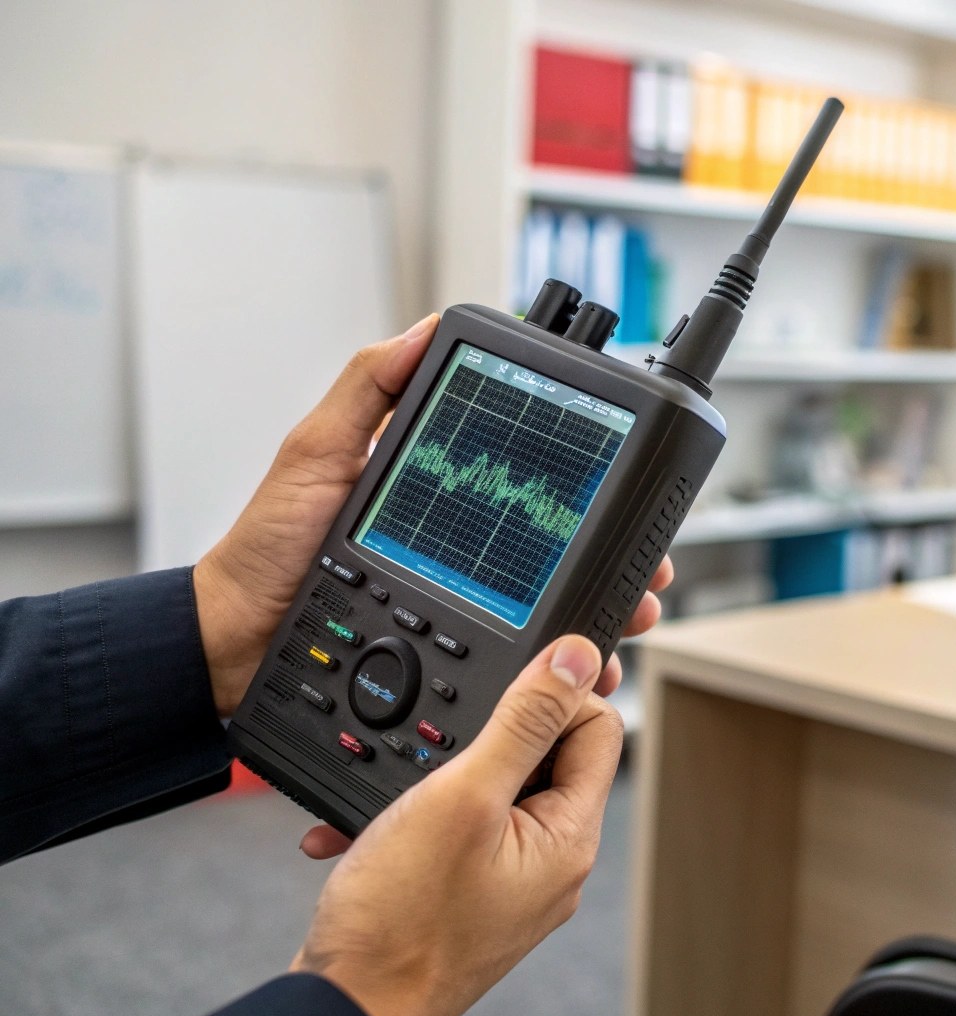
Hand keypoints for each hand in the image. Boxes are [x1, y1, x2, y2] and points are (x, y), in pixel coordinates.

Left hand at [192, 313, 673, 717]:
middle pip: (561, 548)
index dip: (584, 483)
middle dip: (618, 556)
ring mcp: (462, 604)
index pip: (529, 480)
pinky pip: (520, 662)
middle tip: (647, 567)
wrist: (235, 643)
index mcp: (440, 491)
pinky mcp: (452, 653)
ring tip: (630, 613)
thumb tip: (426, 330)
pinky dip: (560, 671)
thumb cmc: (268, 550)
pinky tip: (586, 671)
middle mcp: (462, 548)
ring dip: (605, 612)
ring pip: (555, 608)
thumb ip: (367, 388)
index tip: (626, 483)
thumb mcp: (315, 452)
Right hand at [291, 635, 622, 1015]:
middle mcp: (551, 861)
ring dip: (442, 774)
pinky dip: (416, 815)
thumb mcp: (464, 796)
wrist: (344, 1007)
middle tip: (441, 736)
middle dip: (490, 733)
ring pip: (494, 789)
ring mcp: (510, 880)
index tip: (508, 681)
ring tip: (398, 792)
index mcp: (569, 837)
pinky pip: (457, 829)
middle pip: (547, 755)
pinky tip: (369, 825)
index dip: (558, 691)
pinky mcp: (468, 893)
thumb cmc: (401, 921)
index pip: (598, 729)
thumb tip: (577, 659)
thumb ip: (524, 722)